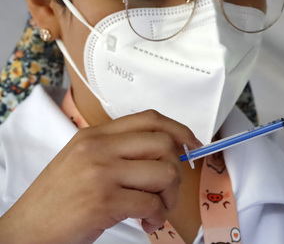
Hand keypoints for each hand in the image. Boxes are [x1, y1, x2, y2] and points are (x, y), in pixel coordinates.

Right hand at [0, 110, 199, 242]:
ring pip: (164, 173)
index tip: (192, 145)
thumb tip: (165, 152)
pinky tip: (148, 223)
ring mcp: (102, 173)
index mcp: (95, 135)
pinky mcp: (105, 201)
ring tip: (157, 210)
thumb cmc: (57, 200)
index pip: (150, 119)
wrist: (25, 230)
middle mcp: (99, 148)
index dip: (179, 130)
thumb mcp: (81, 160)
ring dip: (169, 197)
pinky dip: (158, 216)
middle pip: (163, 144)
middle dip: (177, 170)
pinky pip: (152, 203)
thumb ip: (116, 150)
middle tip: (168, 190)